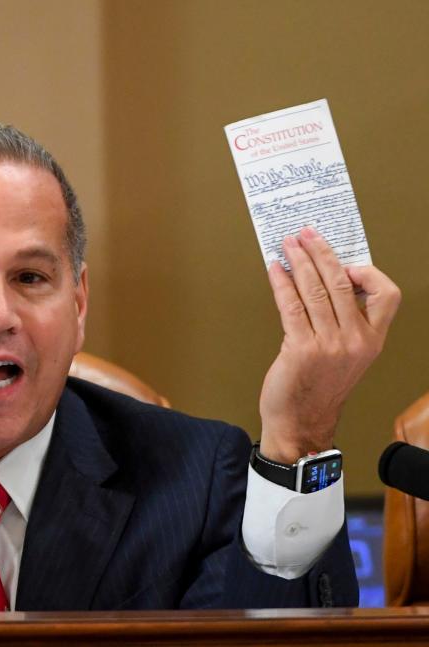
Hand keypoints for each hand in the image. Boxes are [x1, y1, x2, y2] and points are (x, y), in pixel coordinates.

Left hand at [258, 227, 399, 463]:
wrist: (301, 422)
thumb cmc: (319, 387)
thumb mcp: (347, 356)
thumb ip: (344, 323)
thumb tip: (324, 280)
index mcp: (373, 340)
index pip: (386, 295)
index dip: (366, 272)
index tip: (345, 260)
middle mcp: (355, 340)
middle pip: (342, 282)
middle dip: (320, 252)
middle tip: (305, 234)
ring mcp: (329, 344)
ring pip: (315, 289)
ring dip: (298, 261)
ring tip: (287, 245)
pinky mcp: (300, 348)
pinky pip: (291, 305)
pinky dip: (281, 283)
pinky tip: (274, 270)